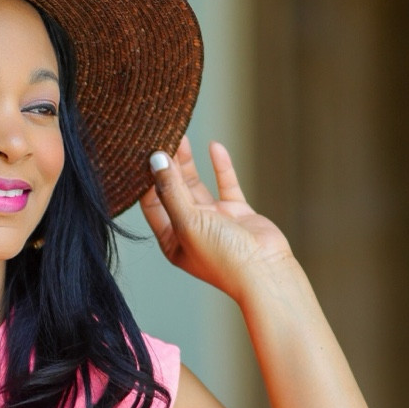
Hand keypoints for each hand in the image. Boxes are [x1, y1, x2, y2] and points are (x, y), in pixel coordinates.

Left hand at [138, 137, 292, 299]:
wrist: (265, 271)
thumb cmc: (222, 257)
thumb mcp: (188, 222)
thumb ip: (171, 190)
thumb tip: (156, 159)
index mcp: (172, 240)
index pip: (152, 203)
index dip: (146, 179)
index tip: (143, 151)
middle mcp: (190, 229)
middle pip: (173, 190)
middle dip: (167, 165)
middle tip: (162, 136)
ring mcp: (214, 220)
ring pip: (196, 185)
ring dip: (188, 162)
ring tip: (181, 136)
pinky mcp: (237, 212)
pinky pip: (225, 184)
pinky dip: (220, 166)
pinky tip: (214, 146)